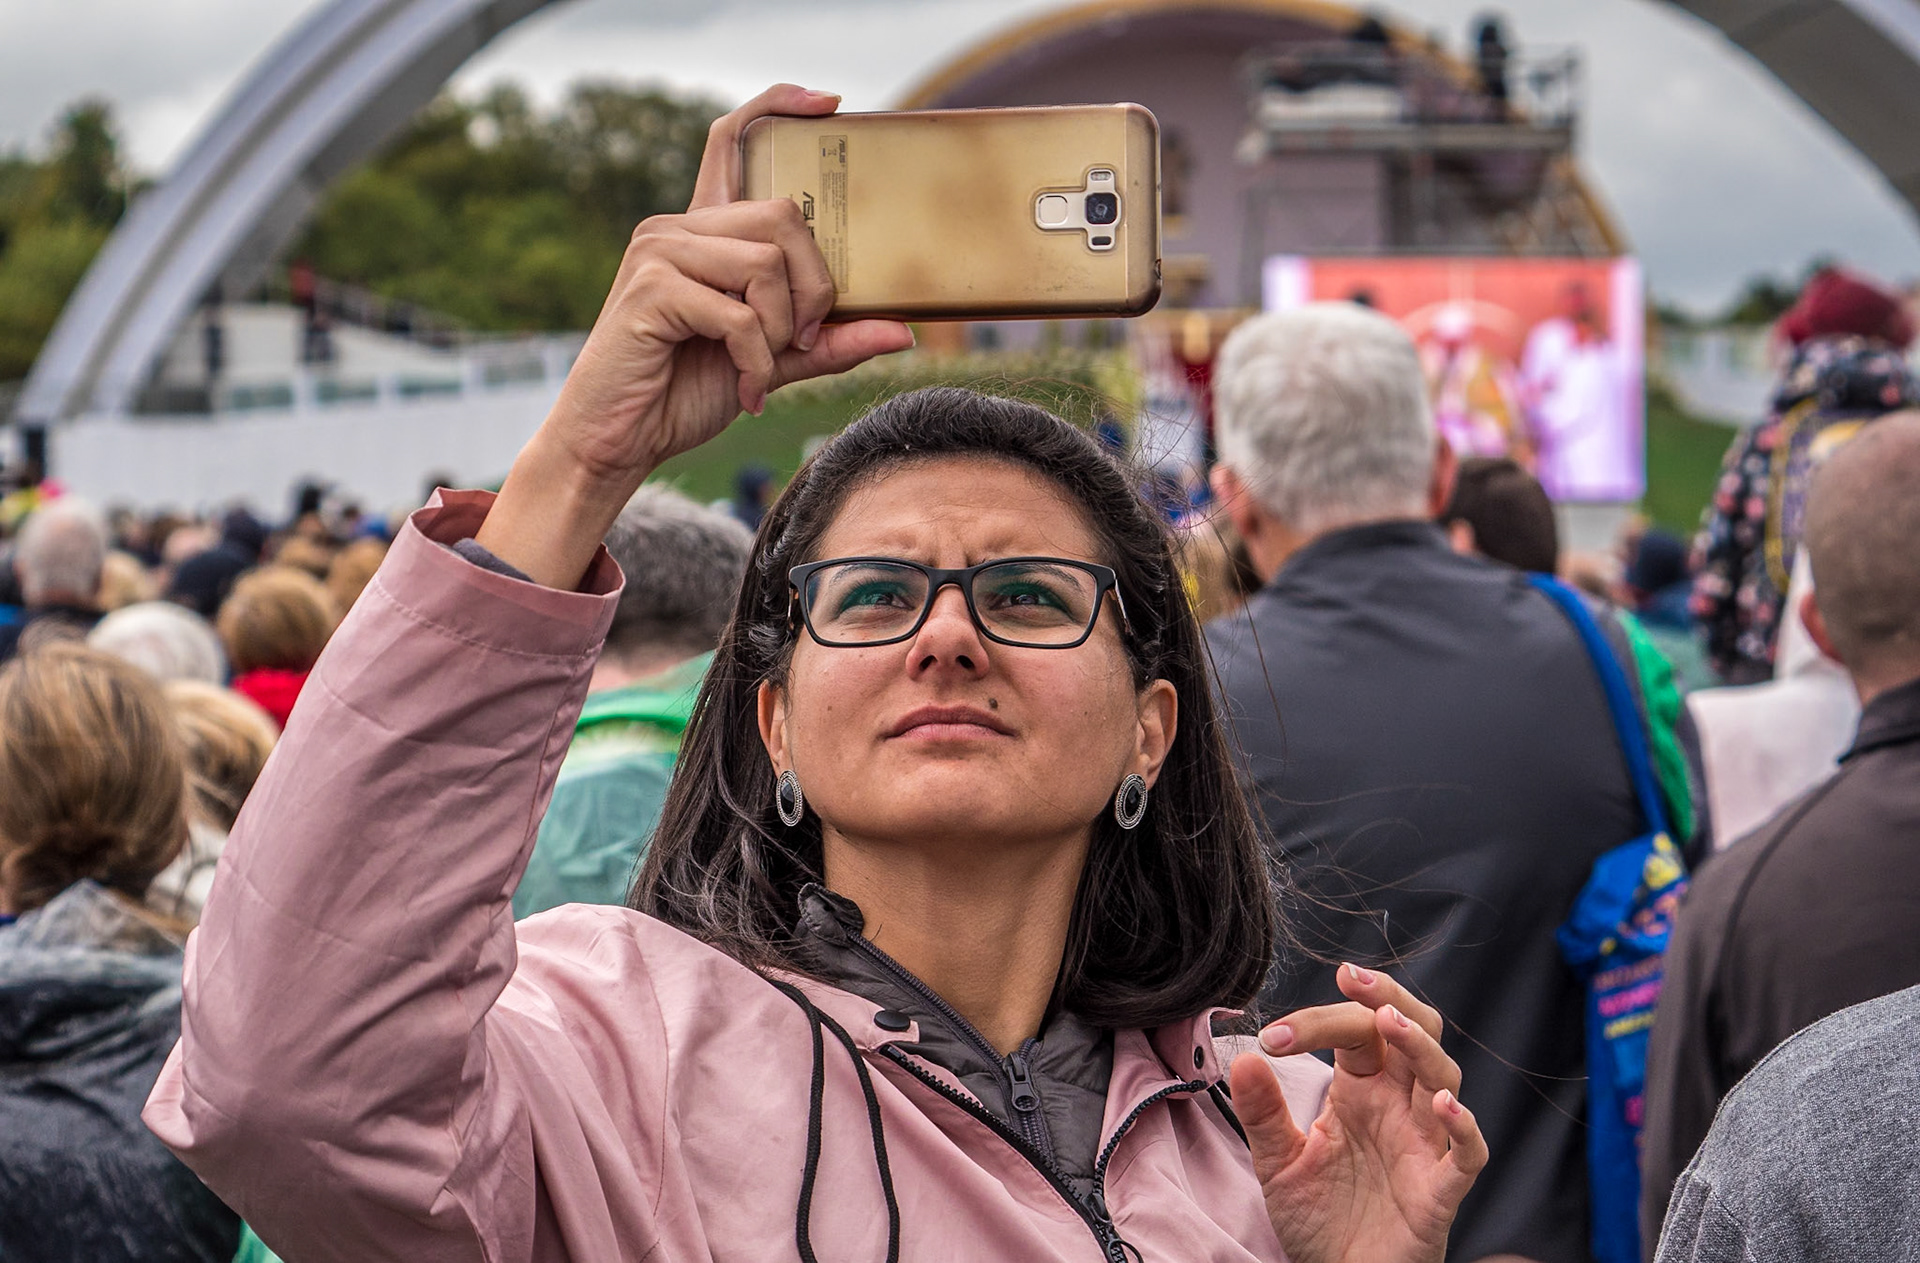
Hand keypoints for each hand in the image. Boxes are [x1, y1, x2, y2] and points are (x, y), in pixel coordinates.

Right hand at [475, 83, 914, 587]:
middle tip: (802, 339)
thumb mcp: (772, 363)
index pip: (732, 140)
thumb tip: (903, 331)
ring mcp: (659, 253)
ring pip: (764, 263)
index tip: (826, 101)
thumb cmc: (683, 394)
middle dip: (812, 285)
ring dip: (780, 330)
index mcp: (703, 231)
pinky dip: (755, 360)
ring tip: (760, 369)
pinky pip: (737, 314)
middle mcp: (677, 227)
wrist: (617, 442)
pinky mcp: (650, 290)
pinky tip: (745, 389)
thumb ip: (829, 342)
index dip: (775, 107)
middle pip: (781, 215)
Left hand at [1235, 964, 1486, 1262]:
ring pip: (1443, 1077)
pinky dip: (1465, 1128)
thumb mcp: (1277, 1162)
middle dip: (1389, 998)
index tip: (1274, 1036)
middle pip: (1413, 1031)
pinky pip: (1467, 1154)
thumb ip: (1263, 1113)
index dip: (1318, 1021)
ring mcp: (1424, 1145)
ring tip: (1390, 1022)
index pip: (1354, 1031)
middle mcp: (1398, 1108)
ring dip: (1420, 1046)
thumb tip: (1241, 1057)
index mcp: (1361, 1091)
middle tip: (1354, 977)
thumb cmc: (1319, 1218)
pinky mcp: (1440, 1191)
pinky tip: (1444, 1106)